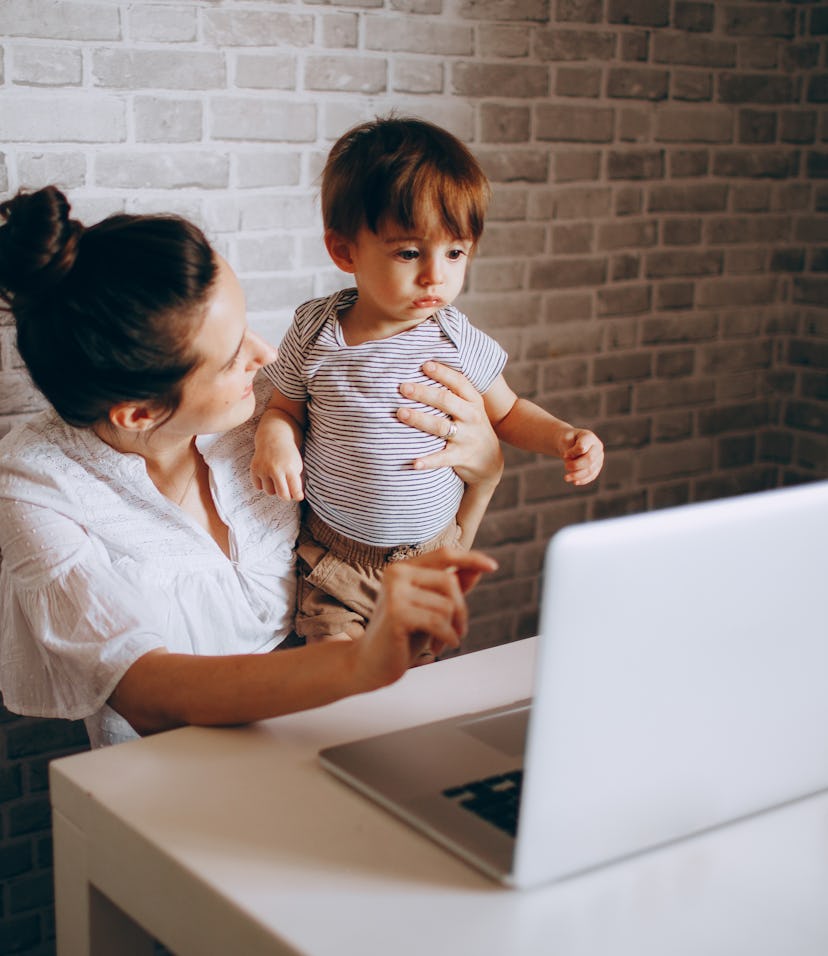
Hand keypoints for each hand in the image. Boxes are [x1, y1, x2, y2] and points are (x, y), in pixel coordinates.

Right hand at [250, 439, 304, 499]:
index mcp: (290, 468)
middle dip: (286, 496)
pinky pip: (258, 486)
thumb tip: (295, 497)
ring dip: (274, 488)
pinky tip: (267, 476)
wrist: (274, 437)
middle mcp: (276, 469)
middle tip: (287, 492)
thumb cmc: (288, 454)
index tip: (298, 497)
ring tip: (277, 479)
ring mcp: (264, 469)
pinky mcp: (254, 469)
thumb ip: (296, 481)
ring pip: (269, 492)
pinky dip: (263, 484)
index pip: (295, 490)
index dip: (298, 496)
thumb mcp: (297, 465)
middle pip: (282, 495)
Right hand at [352, 548, 497, 688]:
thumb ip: (449, 588)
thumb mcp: (430, 607)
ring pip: (446, 605)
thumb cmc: (401, 635)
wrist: (370, 663)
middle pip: (450, 583)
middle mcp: (396, 573)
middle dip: (461, 611)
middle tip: (457, 631)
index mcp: (404, 568)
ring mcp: (394, 592)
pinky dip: (446, 637)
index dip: (470, 558)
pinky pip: (438, 622)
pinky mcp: (396, 613)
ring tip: (441, 642)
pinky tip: (439, 648)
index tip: (493, 566)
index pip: (444, 554)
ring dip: (452, 628)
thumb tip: (477, 567)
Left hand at [396, 362, 502, 488]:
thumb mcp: (470, 407)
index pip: (459, 382)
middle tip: (402, 387)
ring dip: (420, 419)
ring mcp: (467, 437)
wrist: (490, 460)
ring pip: (441, 427)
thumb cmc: (471, 426)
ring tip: (401, 413)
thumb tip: (424, 366)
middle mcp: (472, 417)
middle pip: (446, 401)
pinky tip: (413, 463)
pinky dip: (428, 461)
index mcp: (473, 401)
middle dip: (423, 393)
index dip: (442, 373)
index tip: (424, 365)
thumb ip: (454, 391)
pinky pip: (442, 458)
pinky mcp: (461, 457)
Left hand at [561, 428, 603, 485]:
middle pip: (589, 459)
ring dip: (577, 475)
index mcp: (589, 437)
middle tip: (565, 467)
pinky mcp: (597, 467)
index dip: (572, 453)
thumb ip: (568, 450)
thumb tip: (572, 462)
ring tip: (566, 478)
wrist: (570, 444)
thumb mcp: (564, 440)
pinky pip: (592, 476)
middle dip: (576, 465)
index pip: (582, 447)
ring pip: (590, 470)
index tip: (564, 455)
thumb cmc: (567, 441)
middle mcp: (597, 447)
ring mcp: (599, 458)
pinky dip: (583, 480)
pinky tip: (574, 482)